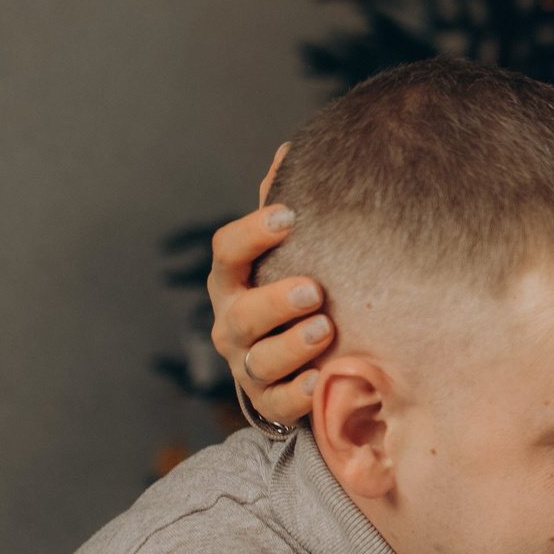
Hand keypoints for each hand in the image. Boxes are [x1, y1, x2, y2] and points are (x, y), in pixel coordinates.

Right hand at [208, 145, 326, 429]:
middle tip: (314, 290)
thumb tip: (290, 149)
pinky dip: (298, 395)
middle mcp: (233, 324)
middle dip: (274, 302)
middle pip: (241, 313)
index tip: (289, 215)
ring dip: (291, 347)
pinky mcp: (270, 403)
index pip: (227, 252)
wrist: (295, 362)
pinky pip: (279, 404)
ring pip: (259, 361)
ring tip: (326, 330)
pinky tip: (323, 380)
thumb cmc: (293, 291)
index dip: (252, 233)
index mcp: (234, 280)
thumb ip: (284, 206)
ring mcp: (248, 366)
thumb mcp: (288, 251)